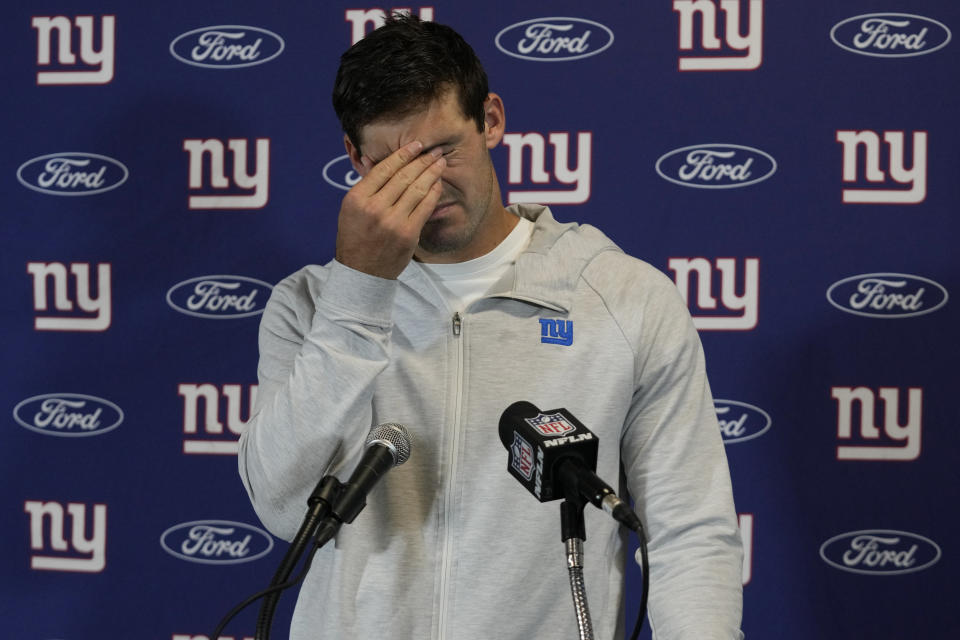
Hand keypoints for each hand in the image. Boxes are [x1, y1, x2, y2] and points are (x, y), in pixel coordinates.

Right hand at [335, 141, 445, 278]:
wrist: (362, 272)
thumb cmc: (355, 237)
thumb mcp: (350, 209)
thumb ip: (365, 185)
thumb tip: (371, 158)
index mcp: (357, 198)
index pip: (384, 169)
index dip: (403, 154)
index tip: (416, 145)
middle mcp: (374, 208)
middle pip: (403, 176)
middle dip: (422, 160)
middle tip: (435, 150)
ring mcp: (392, 221)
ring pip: (416, 189)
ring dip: (431, 173)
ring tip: (440, 163)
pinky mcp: (408, 233)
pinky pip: (425, 207)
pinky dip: (433, 193)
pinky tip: (437, 183)